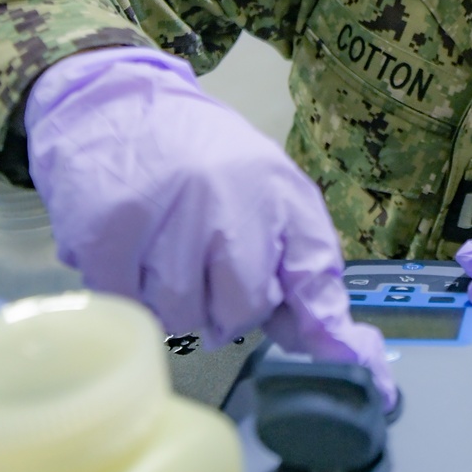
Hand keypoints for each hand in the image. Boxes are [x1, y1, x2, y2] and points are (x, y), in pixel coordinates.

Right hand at [25, 46, 396, 408]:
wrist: (116, 100)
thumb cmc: (201, 154)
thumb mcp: (272, 189)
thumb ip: (303, 263)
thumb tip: (334, 343)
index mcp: (279, 193)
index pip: (315, 276)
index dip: (333, 337)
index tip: (361, 370)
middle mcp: (228, 203)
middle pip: (239, 314)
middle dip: (224, 304)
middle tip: (205, 260)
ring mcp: (167, 217)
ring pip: (180, 317)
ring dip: (173, 298)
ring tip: (165, 246)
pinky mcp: (110, 229)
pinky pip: (127, 301)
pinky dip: (127, 285)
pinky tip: (131, 246)